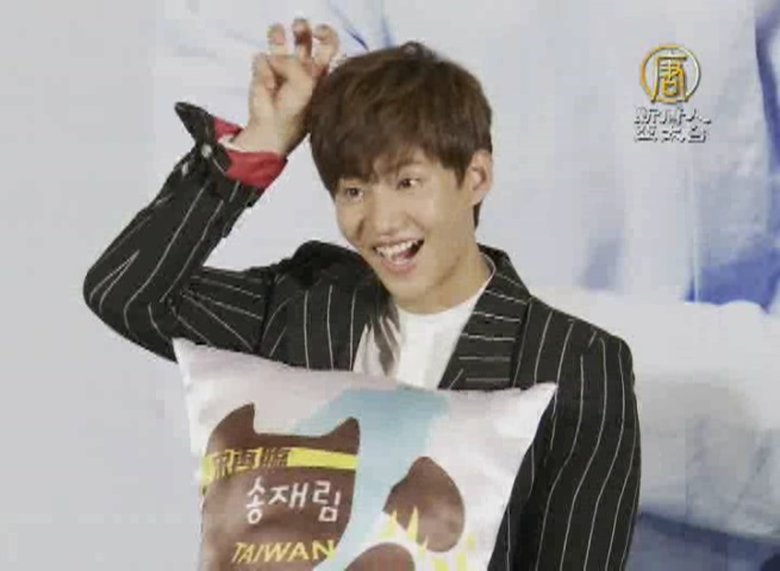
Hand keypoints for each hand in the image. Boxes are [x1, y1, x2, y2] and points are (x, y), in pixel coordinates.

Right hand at [231, 19, 339, 155]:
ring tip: (278, 36)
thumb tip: (276, 56)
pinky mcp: (263, 71)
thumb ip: (294, 64)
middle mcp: (302, 68)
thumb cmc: (297, 113)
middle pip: (304, 38)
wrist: (273, 129)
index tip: (318, 32)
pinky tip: (268, 88)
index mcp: (320, 73)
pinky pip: (263, 59)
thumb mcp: (304, 86)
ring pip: (279, 41)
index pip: (328, 46)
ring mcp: (281, 69)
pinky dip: (264, 73)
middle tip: (298, 27)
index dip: (326, 34)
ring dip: (278, 35)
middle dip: (302, 29)